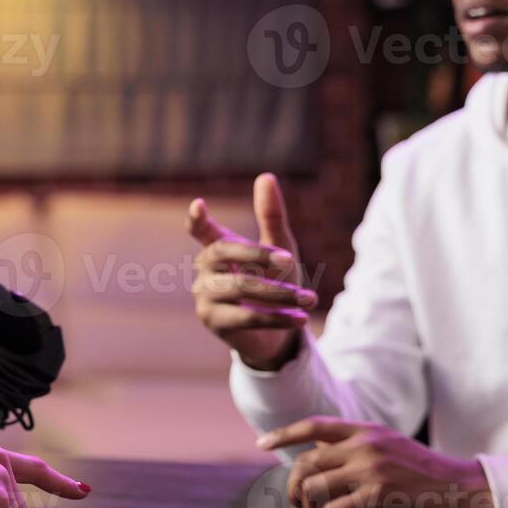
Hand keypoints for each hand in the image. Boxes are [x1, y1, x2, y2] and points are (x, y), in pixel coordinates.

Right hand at [188, 173, 315, 369]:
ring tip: (310, 298)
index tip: (198, 205)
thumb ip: (271, 216)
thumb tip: (266, 176)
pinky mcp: (214, 322)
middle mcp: (205, 269)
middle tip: (288, 258)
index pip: (200, 230)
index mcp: (218, 248)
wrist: (276, 331)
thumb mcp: (280, 249)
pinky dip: (277, 317)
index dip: (197, 219)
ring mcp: (205, 296)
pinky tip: (300, 318)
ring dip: (279, 293)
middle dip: (256, 253)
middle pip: (222, 251)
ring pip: (240, 288)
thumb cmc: (274, 282)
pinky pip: (246, 317)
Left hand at [257, 417, 495, 507]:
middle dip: (295, 489)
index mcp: (367, 431)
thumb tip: (321, 459)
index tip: (262, 444)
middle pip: (307, 463)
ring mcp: (371, 469)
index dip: (284, 434)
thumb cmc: (426, 477)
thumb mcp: (391, 449)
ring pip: (315, 488)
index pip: (315, 426)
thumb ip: (358, 449)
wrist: (465, 491)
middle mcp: (365, 445)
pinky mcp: (378, 495)